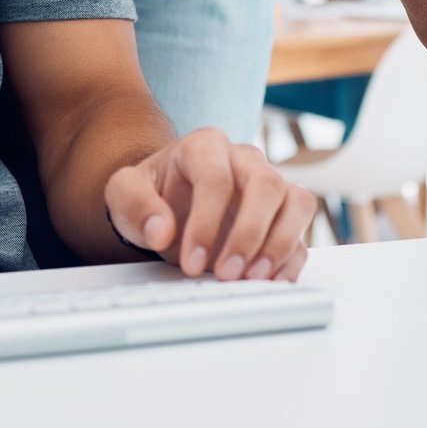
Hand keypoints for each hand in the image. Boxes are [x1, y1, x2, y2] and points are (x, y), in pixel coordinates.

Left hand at [104, 129, 316, 281]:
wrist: (167, 205)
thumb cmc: (150, 195)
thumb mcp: (125, 193)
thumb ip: (135, 205)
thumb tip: (161, 231)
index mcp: (205, 146)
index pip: (216, 177)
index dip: (206, 222)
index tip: (191, 262)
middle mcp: (245, 160)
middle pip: (266, 184)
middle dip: (248, 234)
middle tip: (226, 274)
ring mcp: (270, 186)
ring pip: (297, 202)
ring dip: (280, 243)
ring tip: (252, 279)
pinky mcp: (283, 216)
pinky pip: (302, 232)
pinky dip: (293, 258)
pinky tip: (272, 281)